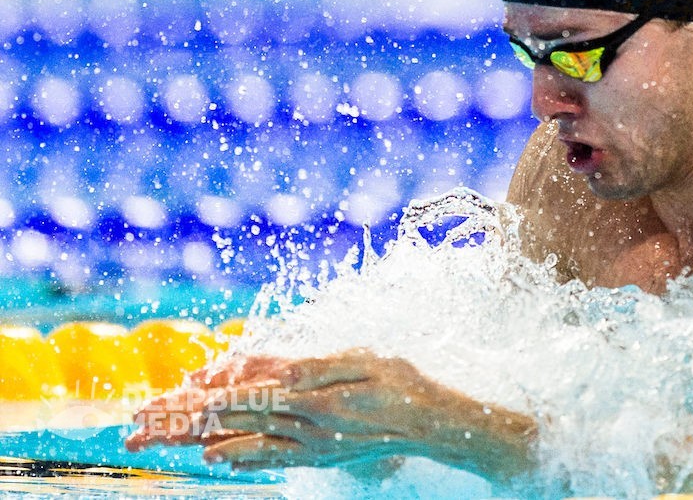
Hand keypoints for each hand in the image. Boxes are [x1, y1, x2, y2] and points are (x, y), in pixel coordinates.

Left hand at [125, 349, 536, 482]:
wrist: (433, 423)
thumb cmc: (401, 381)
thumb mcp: (359, 360)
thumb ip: (307, 366)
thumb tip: (258, 372)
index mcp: (310, 396)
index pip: (240, 394)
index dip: (198, 395)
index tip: (161, 397)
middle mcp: (302, 424)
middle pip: (228, 421)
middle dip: (177, 422)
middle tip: (134, 427)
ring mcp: (308, 443)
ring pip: (239, 439)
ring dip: (193, 438)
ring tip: (156, 440)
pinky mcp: (317, 453)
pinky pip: (269, 457)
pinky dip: (237, 457)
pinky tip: (214, 457)